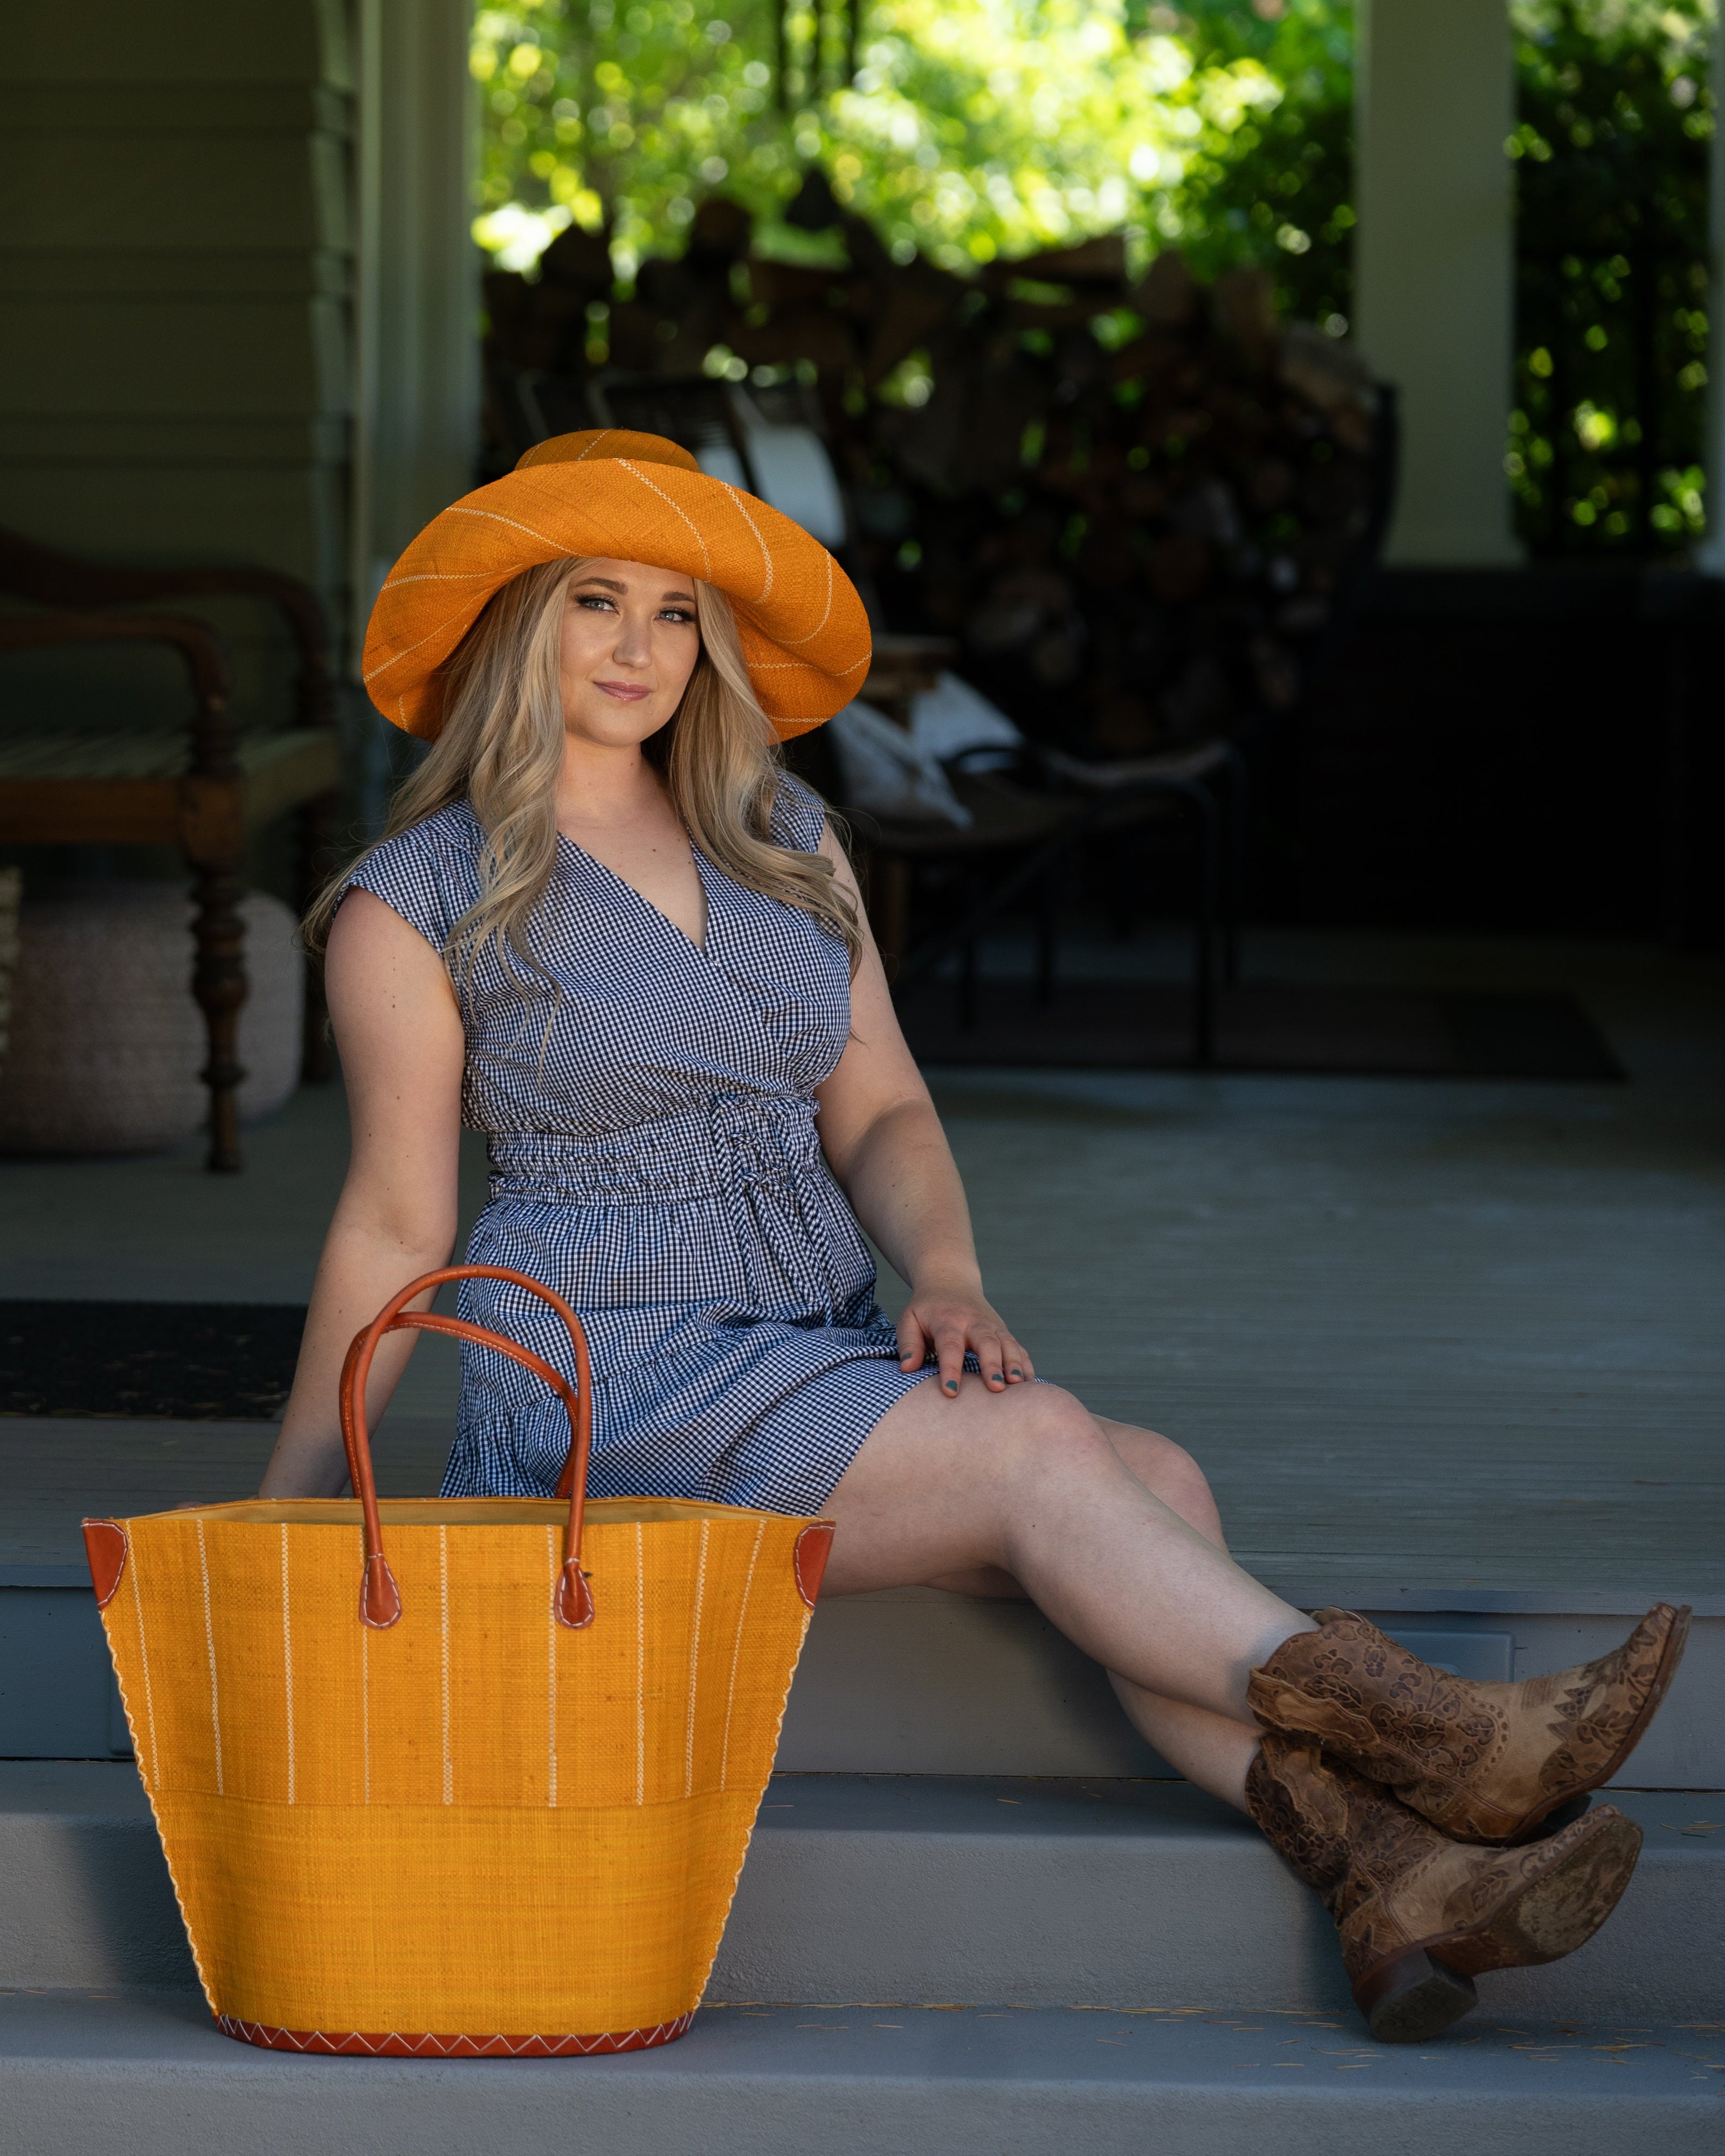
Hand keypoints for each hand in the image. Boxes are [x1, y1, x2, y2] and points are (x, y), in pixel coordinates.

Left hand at [896, 1277, 1034, 1397]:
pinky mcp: (1003, 1332)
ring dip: (1015, 1364)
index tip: (950, 1391)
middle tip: (997, 1388)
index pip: (950, 1345)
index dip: (951, 1368)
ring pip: (1008, 1344)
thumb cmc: (926, 1309)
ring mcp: (992, 1326)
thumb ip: (908, 1343)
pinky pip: (1018, 1348)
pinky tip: (1030, 1384)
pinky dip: (1026, 1364)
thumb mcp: (910, 1319)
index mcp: (947, 1321)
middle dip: (993, 1365)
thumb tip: (907, 1368)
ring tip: (1019, 1385)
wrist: (950, 1282)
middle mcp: (973, 1322)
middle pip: (986, 1342)